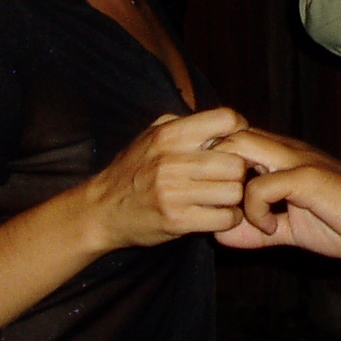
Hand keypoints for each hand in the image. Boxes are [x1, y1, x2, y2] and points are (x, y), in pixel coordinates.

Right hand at [83, 107, 249, 248]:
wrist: (101, 210)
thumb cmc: (131, 170)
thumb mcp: (149, 136)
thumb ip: (182, 124)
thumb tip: (221, 120)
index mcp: (169, 135)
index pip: (226, 120)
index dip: (240, 130)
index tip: (234, 144)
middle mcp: (172, 161)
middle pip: (236, 162)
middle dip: (238, 171)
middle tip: (230, 177)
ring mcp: (174, 193)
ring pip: (234, 192)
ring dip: (234, 197)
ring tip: (224, 197)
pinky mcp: (178, 221)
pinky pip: (225, 218)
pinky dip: (228, 218)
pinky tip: (218, 214)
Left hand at [216, 127, 340, 258]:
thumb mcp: (292, 230)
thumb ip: (258, 230)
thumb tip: (220, 236)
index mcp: (281, 158)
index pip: (231, 141)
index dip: (213, 166)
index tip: (215, 202)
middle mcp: (285, 150)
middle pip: (227, 136)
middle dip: (212, 171)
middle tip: (221, 209)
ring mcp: (296, 160)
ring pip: (238, 149)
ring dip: (230, 189)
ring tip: (245, 220)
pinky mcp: (307, 177)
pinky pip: (260, 186)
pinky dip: (256, 211)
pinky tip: (273, 228)